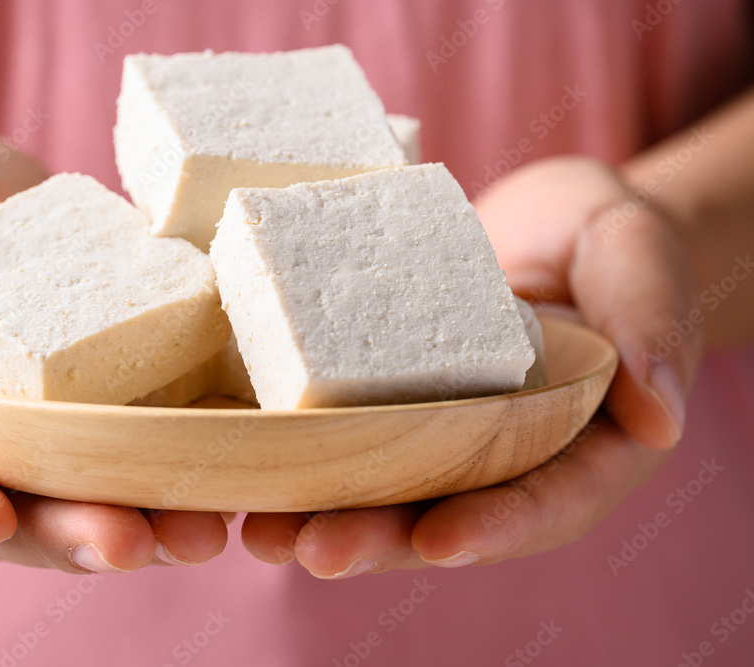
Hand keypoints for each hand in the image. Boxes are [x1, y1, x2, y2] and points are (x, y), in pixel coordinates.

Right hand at [0, 132, 228, 571]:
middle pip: (17, 513)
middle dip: (70, 534)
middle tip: (123, 543)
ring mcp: (58, 438)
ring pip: (96, 498)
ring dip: (150, 523)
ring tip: (199, 534)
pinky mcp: (122, 408)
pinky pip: (155, 449)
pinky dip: (194, 470)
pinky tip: (239, 482)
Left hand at [241, 156, 701, 575]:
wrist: (536, 219)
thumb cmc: (600, 237)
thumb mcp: (634, 257)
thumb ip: (651, 326)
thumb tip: (660, 419)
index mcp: (576, 444)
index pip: (544, 501)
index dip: (497, 527)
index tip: (440, 539)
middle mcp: (498, 454)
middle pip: (445, 513)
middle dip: (380, 537)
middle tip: (316, 549)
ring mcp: (437, 432)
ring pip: (382, 488)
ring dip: (322, 515)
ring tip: (260, 532)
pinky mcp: (384, 399)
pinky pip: (342, 434)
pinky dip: (295, 456)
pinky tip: (242, 463)